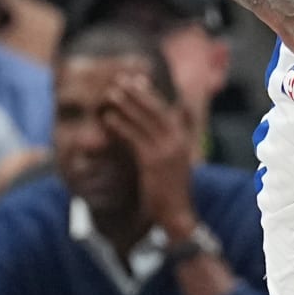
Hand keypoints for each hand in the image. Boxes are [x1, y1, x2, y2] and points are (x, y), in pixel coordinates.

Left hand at [100, 69, 196, 234]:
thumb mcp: (176, 162)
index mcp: (183, 139)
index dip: (151, 94)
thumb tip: (161, 130)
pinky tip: (109, 119)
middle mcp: (177, 141)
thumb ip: (171, 142)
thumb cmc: (173, 191)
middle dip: (138, 93)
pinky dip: (121, 126)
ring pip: (144, 121)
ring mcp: (167, 150)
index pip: (167, 109)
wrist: (178, 214)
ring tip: (111, 93)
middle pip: (156, 109)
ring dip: (127, 105)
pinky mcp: (154, 161)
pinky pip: (135, 138)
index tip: (138, 80)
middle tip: (121, 79)